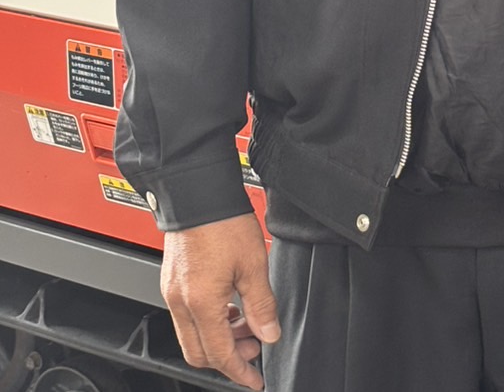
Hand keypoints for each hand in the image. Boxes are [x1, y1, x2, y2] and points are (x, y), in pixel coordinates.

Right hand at [161, 212, 280, 389]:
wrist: (198, 192)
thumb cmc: (222, 221)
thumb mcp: (253, 264)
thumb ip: (261, 304)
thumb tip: (269, 333)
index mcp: (200, 303)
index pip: (219, 354)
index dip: (239, 371)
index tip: (254, 380)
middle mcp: (180, 302)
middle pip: (200, 352)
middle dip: (229, 357)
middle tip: (254, 346)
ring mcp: (172, 292)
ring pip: (192, 335)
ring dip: (220, 337)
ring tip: (246, 323)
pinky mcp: (172, 281)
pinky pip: (187, 315)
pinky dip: (209, 319)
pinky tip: (229, 305)